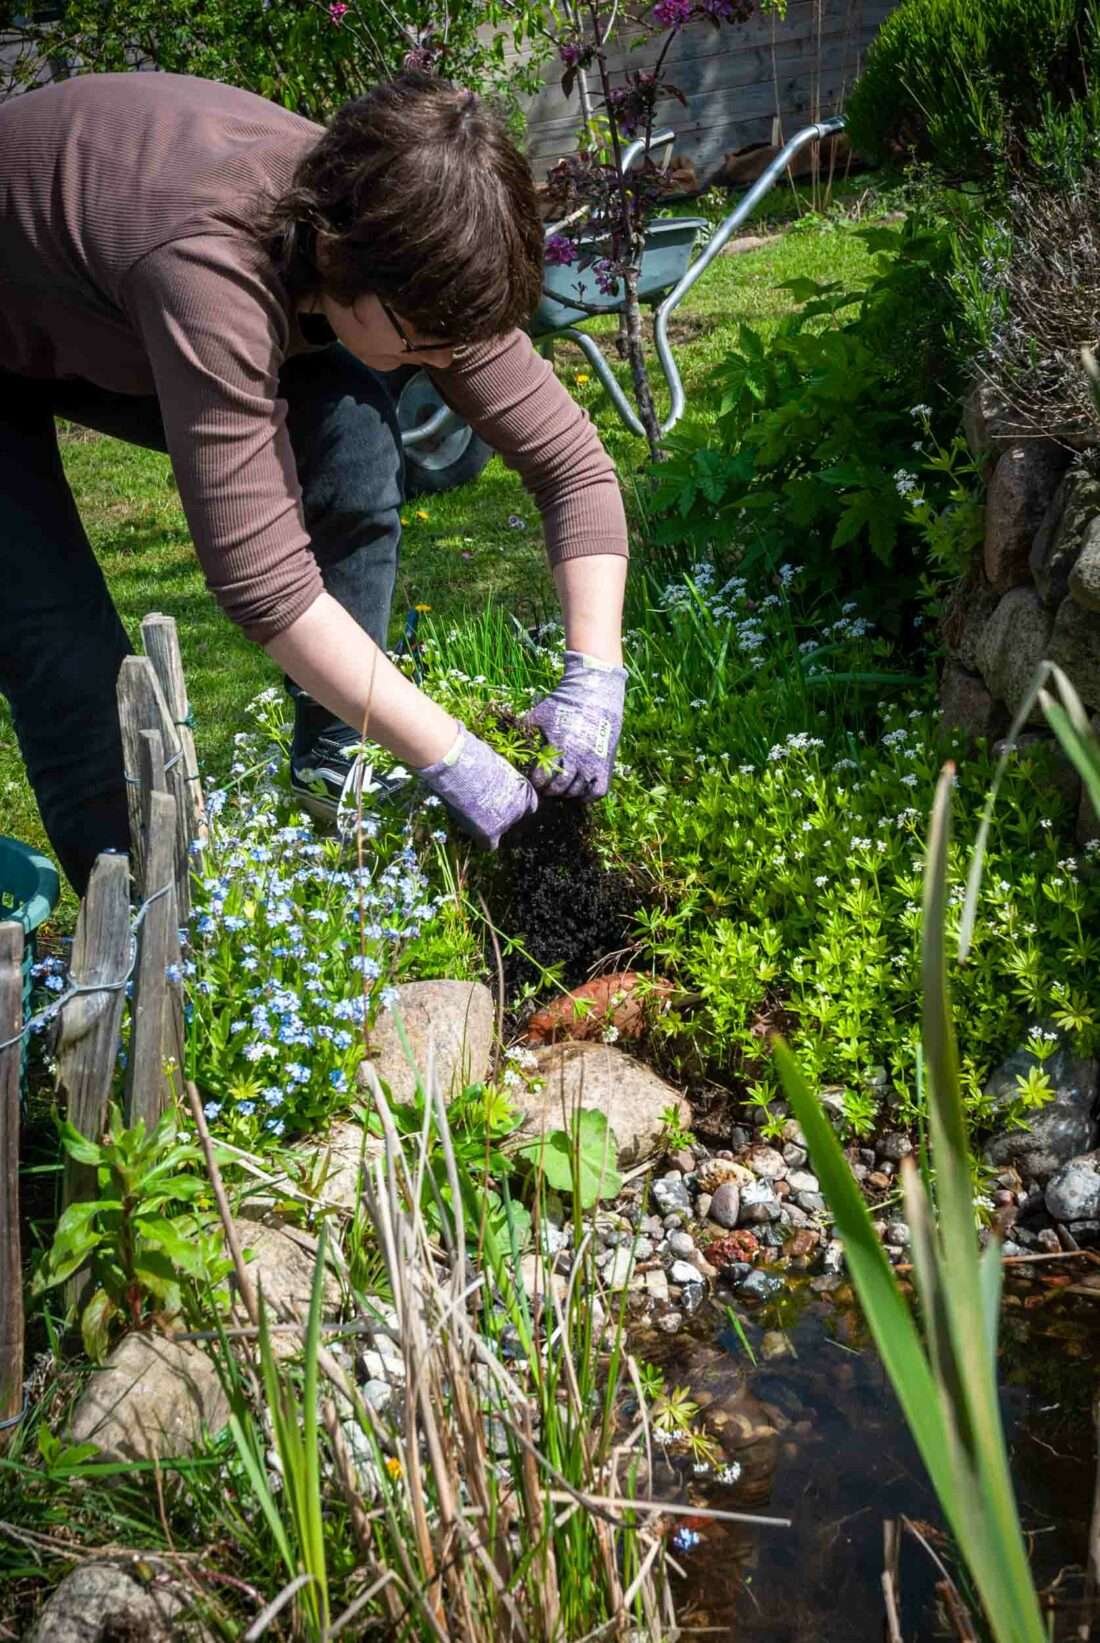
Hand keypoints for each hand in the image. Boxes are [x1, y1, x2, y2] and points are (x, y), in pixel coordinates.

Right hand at [416, 724, 537, 847]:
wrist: (460, 765)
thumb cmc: (472, 758)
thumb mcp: (495, 768)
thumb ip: (499, 783)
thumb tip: (491, 788)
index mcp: (525, 789)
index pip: (528, 806)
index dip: (513, 806)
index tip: (500, 804)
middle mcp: (520, 807)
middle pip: (513, 821)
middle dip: (500, 817)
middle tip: (482, 809)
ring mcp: (507, 821)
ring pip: (499, 831)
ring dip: (488, 826)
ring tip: (470, 811)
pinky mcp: (491, 832)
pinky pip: (489, 845)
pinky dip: (482, 840)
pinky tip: (472, 829)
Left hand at [526, 651, 626, 798]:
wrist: (594, 693)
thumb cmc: (563, 703)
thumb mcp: (539, 714)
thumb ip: (523, 729)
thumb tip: (502, 740)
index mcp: (558, 745)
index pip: (542, 777)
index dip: (535, 782)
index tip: (533, 779)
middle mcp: (577, 757)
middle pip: (558, 789)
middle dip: (548, 790)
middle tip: (544, 787)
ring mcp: (593, 763)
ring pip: (576, 792)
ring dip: (565, 794)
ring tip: (559, 788)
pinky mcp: (605, 765)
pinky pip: (596, 792)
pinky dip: (586, 796)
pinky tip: (578, 790)